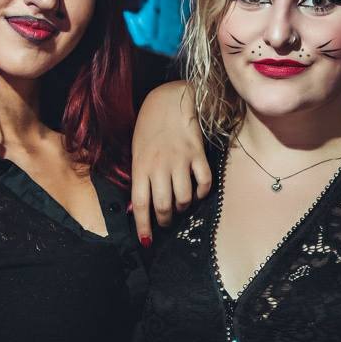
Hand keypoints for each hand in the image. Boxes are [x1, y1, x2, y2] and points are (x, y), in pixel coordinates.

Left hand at [131, 81, 211, 243]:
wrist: (169, 100)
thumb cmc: (149, 129)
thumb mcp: (137, 152)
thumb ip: (140, 178)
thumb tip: (141, 208)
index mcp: (141, 166)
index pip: (140, 204)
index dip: (144, 226)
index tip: (147, 241)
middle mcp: (159, 166)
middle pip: (163, 206)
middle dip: (165, 220)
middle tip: (166, 221)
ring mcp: (180, 160)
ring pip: (184, 198)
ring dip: (182, 207)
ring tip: (180, 205)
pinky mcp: (197, 154)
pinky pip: (203, 183)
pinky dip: (201, 193)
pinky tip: (197, 193)